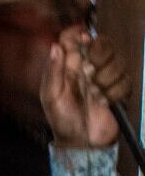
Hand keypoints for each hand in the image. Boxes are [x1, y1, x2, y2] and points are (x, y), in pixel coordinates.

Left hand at [42, 25, 120, 148]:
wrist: (82, 141)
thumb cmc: (62, 119)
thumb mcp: (50, 96)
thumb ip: (53, 71)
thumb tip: (55, 45)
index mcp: (68, 65)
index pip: (75, 38)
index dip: (79, 34)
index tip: (83, 39)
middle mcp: (87, 66)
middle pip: (103, 43)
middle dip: (99, 55)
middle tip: (88, 72)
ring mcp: (105, 77)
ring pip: (117, 61)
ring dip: (105, 79)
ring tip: (93, 95)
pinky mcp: (119, 89)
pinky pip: (125, 80)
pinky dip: (113, 93)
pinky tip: (103, 102)